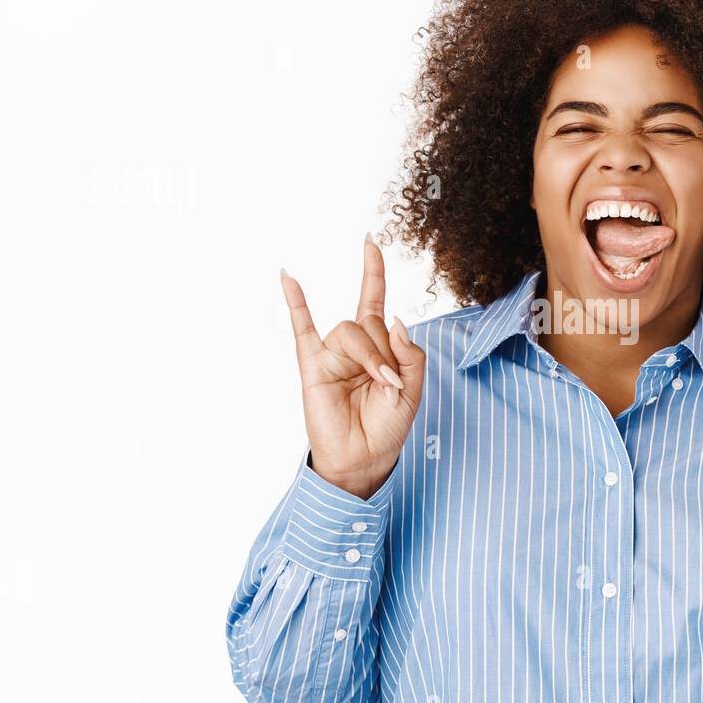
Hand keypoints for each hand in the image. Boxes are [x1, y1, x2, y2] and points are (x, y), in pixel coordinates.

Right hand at [280, 230, 425, 498]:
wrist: (364, 459)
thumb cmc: (387, 428)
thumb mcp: (413, 390)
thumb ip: (411, 354)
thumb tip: (397, 320)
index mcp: (379, 348)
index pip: (375, 302)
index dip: (373, 272)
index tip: (370, 243)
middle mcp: (353, 346)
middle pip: (371, 322)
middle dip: (386, 351)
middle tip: (391, 383)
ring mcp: (332, 355)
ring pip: (351, 330)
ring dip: (370, 354)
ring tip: (378, 383)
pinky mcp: (313, 367)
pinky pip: (302, 329)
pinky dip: (297, 303)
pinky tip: (289, 277)